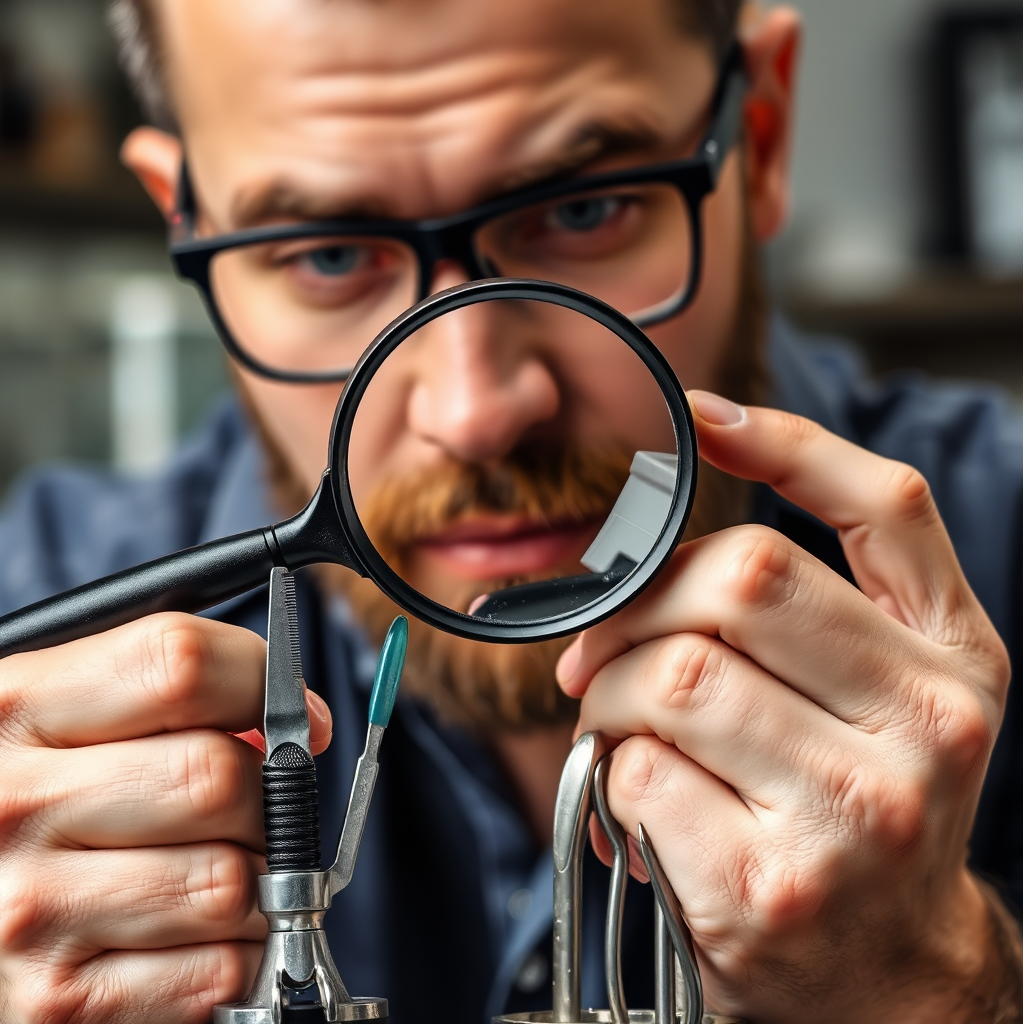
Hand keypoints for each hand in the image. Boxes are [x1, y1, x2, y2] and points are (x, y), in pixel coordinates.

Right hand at [0, 613, 331, 1023]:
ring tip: (217, 869)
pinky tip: (193, 933)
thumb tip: (303, 728)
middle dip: (265, 795)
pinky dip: (233, 952)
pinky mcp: (57, 1001)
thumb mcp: (70, 716)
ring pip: (229, 880)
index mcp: (19, 706)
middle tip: (252, 808)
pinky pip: (218, 969)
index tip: (294, 717)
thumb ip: (174, 696)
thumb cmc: (42, 800)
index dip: (261, 683)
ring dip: (255, 882)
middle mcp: (14, 803)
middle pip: (217, 777)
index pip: (181, 665)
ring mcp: (29, 908)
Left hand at [558, 392, 1010, 1023]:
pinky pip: (637, 771)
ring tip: (618, 726)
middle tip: (598, 651)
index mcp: (956, 660)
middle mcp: (928, 725)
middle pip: (741, 578)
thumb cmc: (858, 809)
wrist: (885, 972)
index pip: (885, 507)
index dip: (785, 442)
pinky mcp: (770, 883)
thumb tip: (652, 535)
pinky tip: (640, 803)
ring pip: (673, 675)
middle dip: (638, 602)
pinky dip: (608, 771)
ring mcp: (855, 810)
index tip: (701, 417)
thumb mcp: (879, 700)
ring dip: (610, 693)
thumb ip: (807, 610)